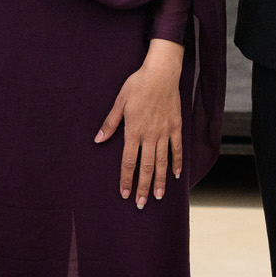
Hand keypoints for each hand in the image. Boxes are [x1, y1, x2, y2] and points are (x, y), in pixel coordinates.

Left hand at [95, 38, 183, 207]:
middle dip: (142, 187)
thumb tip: (98, 139)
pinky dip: (177, 162)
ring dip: (159, 180)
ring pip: (162, 162)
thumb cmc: (138, 85)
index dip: (126, 179)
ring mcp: (164, 132)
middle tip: (141, 204)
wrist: (161, 72)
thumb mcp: (119, 102)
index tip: (125, 194)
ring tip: (157, 197)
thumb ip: (110, 123)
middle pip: (146, 167)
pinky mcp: (176, 126)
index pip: (128, 161)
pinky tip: (176, 175)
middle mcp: (150, 135)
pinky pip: (177, 148)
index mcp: (134, 131)